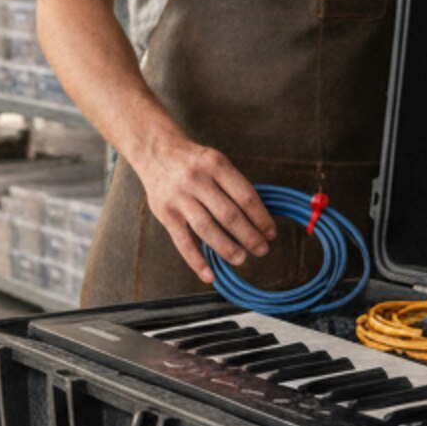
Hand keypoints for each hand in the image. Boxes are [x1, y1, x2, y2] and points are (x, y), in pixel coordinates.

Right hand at [136, 134, 275, 282]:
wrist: (155, 150)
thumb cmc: (193, 161)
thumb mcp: (216, 161)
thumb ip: (233, 186)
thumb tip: (258, 218)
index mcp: (216, 164)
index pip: (245, 196)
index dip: (261, 218)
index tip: (271, 233)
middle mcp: (197, 180)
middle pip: (229, 215)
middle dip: (250, 236)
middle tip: (262, 249)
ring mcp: (179, 197)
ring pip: (207, 229)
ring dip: (228, 249)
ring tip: (242, 259)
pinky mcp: (165, 213)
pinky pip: (183, 241)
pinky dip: (197, 261)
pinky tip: (209, 274)